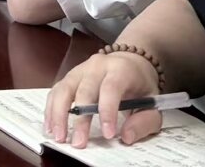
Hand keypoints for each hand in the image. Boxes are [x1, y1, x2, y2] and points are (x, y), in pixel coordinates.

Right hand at [46, 51, 166, 148]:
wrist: (131, 61)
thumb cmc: (141, 86)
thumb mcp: (153, 104)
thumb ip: (144, 122)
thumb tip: (125, 136)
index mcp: (120, 69)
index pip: (110, 88)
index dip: (107, 111)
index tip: (107, 134)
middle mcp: (97, 66)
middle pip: (83, 90)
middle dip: (80, 119)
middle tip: (78, 142)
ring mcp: (80, 69)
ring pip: (64, 89)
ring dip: (58, 114)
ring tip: (59, 136)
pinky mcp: (69, 76)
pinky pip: (56, 91)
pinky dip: (51, 109)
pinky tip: (51, 125)